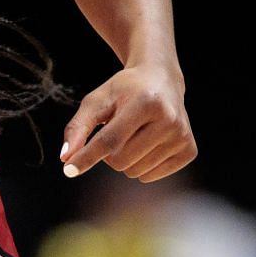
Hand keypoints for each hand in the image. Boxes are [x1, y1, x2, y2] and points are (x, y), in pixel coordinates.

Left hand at [60, 61, 194, 181]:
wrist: (161, 79)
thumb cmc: (124, 90)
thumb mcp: (97, 101)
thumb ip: (78, 128)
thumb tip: (66, 159)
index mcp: (145, 103)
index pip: (110, 140)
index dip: (87, 157)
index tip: (69, 170)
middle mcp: (169, 120)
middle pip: (121, 160)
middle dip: (107, 153)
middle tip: (115, 131)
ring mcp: (182, 137)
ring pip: (134, 171)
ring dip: (124, 159)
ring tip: (132, 134)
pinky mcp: (189, 151)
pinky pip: (150, 176)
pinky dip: (140, 165)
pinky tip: (146, 143)